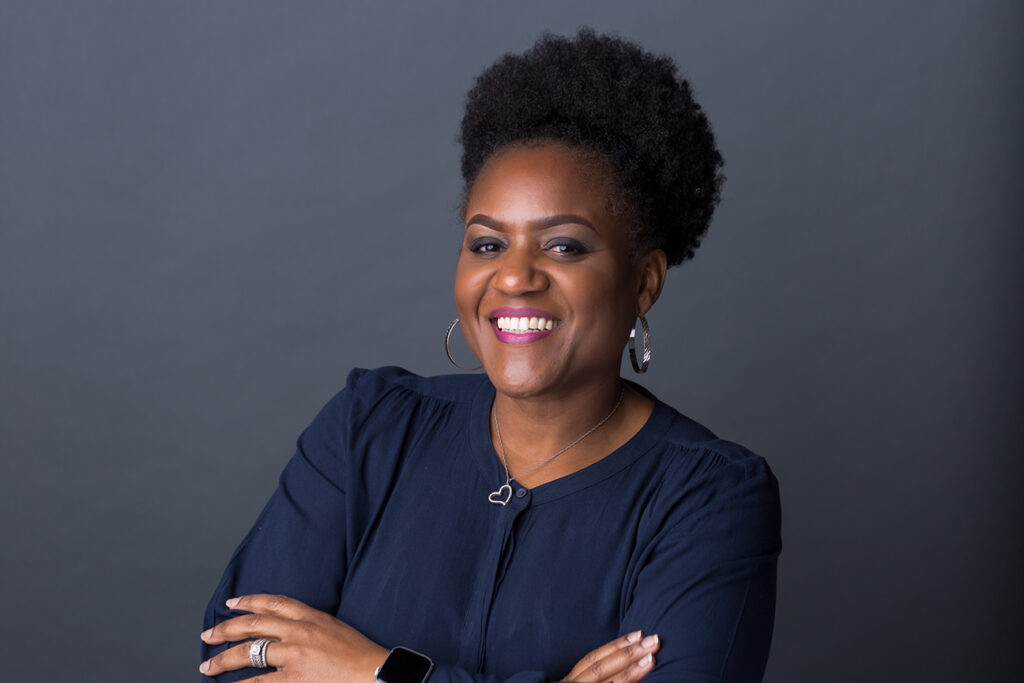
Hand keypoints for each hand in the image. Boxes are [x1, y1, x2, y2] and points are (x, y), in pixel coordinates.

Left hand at [199, 594, 388, 680]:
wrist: (376, 673)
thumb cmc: (362, 656)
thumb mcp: (337, 629)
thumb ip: (313, 627)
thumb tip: (290, 634)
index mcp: (312, 616)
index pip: (274, 602)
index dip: (249, 601)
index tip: (233, 603)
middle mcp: (299, 632)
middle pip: (254, 624)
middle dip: (226, 629)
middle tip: (209, 635)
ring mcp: (295, 655)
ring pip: (249, 652)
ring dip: (224, 659)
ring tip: (208, 666)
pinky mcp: (294, 679)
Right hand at [564, 631, 660, 682]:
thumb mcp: (582, 682)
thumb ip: (597, 675)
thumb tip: (624, 659)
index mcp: (573, 679)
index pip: (594, 658)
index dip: (616, 645)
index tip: (639, 633)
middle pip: (602, 667)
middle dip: (629, 652)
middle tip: (654, 640)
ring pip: (610, 682)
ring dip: (631, 670)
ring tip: (652, 657)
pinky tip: (646, 680)